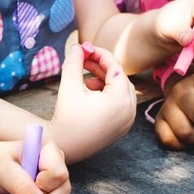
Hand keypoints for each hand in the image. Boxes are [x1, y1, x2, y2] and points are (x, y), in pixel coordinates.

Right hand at [49, 44, 136, 161]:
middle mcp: (129, 111)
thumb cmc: (66, 118)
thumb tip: (77, 46)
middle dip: (102, 67)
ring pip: (121, 90)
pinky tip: (89, 92)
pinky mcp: (122, 126)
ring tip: (84, 79)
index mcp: (120, 101)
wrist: (64, 147)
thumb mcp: (68, 86)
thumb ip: (74, 63)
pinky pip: (120, 103)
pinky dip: (107, 93)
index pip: (116, 68)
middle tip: (83, 59)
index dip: (100, 54)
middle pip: (120, 78)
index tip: (85, 47)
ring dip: (104, 80)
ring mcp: (128, 120)